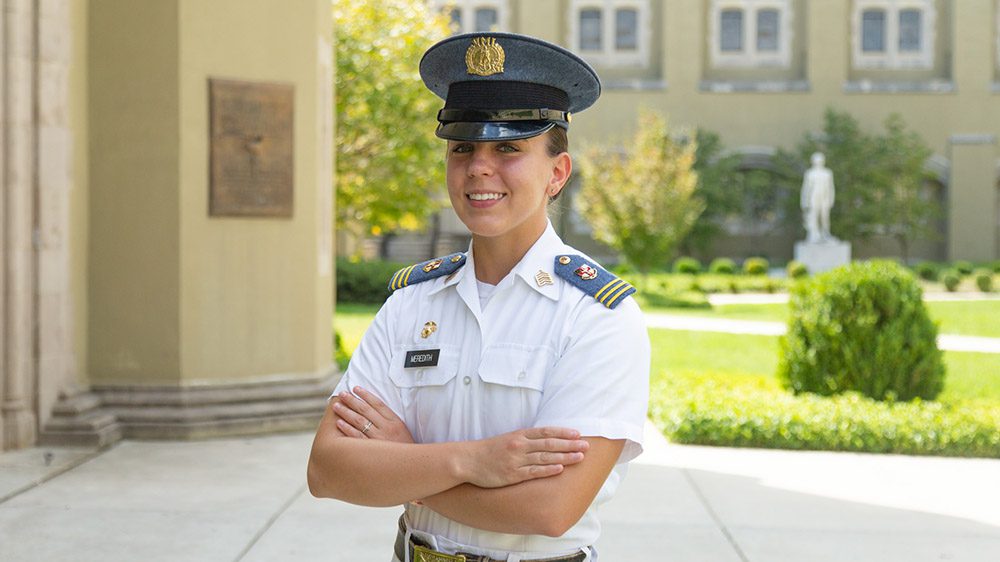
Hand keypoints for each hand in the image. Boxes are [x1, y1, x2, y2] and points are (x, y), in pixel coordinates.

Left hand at [332, 387, 413, 443]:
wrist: (410, 466)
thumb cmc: (405, 447)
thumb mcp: (402, 430)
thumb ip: (390, 419)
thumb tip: (373, 408)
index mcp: (395, 421)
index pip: (378, 403)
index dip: (366, 395)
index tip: (356, 388)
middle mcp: (386, 428)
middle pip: (366, 410)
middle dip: (352, 400)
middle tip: (342, 394)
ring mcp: (378, 439)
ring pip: (359, 421)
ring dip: (346, 412)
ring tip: (337, 406)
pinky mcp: (371, 450)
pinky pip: (356, 437)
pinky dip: (347, 428)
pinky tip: (339, 422)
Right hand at [459, 427, 588, 488]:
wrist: (468, 460)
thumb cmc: (489, 450)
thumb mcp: (508, 439)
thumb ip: (526, 439)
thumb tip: (547, 441)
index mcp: (519, 435)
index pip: (545, 432)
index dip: (563, 432)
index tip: (578, 433)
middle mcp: (519, 446)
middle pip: (549, 444)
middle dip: (569, 445)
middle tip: (586, 445)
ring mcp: (516, 460)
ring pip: (544, 458)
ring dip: (564, 457)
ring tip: (580, 457)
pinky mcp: (512, 475)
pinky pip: (533, 472)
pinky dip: (548, 470)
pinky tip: (560, 469)